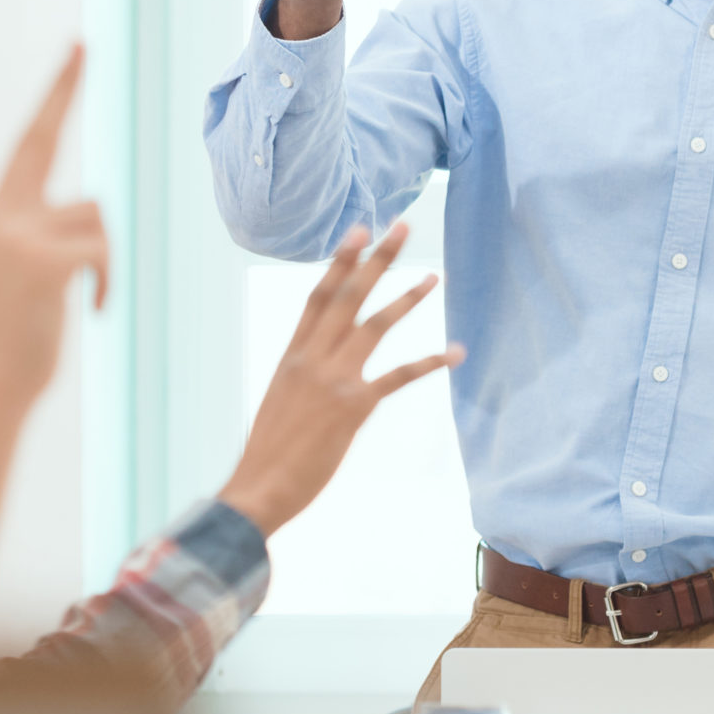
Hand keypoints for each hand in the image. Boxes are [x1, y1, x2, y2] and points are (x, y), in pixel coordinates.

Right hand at [0, 47, 110, 409]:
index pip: (30, 142)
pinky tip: (93, 311)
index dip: (55, 97)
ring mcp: (17, 234)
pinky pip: (102, 250)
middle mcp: (0, 212)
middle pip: (44, 138)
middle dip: (62, 87)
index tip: (75, 53)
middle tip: (81, 42)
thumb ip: (46, 230)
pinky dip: (108, 282)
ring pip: (97, 214)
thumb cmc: (19, 333)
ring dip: (106, 258)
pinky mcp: (43, 262)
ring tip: (85, 297)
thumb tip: (94, 210)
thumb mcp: (27, 269)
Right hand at [218, 223, 460, 535]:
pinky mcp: (354, 407)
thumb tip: (317, 368)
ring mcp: (333, 380)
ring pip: (374, 325)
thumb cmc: (267, 452)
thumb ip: (301, 377)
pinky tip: (454, 352)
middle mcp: (312, 359)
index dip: (340, 261)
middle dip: (375, 259)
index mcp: (292, 356)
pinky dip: (428, 362)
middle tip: (401, 227)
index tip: (358, 231)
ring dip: (406, 297)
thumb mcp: (279, 400)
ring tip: (432, 276)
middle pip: (347, 296)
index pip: (318, 297)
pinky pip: (398, 377)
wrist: (258, 486)